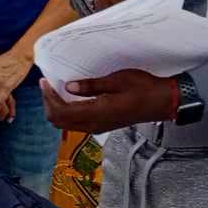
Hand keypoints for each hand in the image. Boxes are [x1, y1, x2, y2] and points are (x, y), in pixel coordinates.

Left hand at [43, 70, 176, 134]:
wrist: (162, 102)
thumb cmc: (143, 88)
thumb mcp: (116, 80)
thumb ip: (91, 86)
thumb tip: (68, 87)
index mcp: (96, 112)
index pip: (61, 112)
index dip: (48, 98)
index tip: (45, 81)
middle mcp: (94, 124)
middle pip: (59, 122)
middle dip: (48, 104)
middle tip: (47, 86)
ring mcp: (99, 127)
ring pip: (67, 124)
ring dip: (57, 109)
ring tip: (56, 91)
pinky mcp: (103, 125)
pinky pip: (77, 124)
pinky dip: (68, 113)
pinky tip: (72, 98)